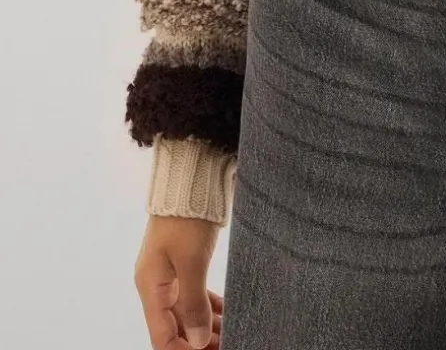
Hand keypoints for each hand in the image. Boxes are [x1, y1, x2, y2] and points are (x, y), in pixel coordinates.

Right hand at [134, 215, 222, 347]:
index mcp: (151, 286)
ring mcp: (171, 274)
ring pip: (187, 313)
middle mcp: (157, 284)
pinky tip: (226, 317)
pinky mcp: (185, 263)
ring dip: (206, 328)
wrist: (191, 177)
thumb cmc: (186, 215)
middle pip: (175, 328)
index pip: (162, 337)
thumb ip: (194, 303)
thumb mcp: (192, 261)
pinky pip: (195, 295)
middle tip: (226, 345)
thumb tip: (197, 341)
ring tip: (230, 335)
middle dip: (198, 342)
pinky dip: (209, 308)